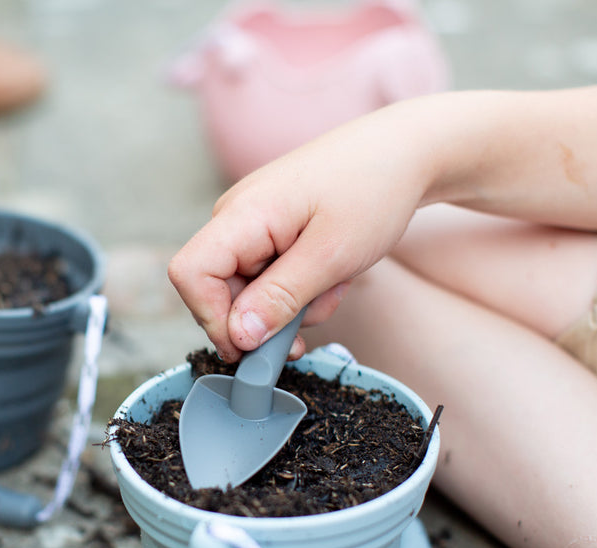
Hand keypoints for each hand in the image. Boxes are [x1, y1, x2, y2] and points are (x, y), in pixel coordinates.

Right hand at [168, 101, 430, 362]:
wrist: (405, 151)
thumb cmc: (373, 191)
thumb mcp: (331, 256)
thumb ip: (280, 298)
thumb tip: (238, 337)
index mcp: (242, 214)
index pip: (190, 275)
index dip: (212, 318)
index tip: (253, 347)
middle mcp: (235, 216)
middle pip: (217, 289)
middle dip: (263, 317)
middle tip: (314, 317)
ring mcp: (252, 222)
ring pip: (247, 289)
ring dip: (289, 305)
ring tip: (333, 286)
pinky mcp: (269, 229)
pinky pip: (267, 275)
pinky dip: (297, 288)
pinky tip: (330, 276)